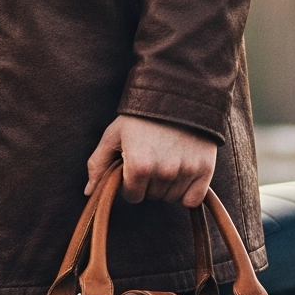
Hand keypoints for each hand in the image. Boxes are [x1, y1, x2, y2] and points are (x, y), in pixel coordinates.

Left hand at [85, 114, 216, 207]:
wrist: (179, 94)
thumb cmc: (141, 116)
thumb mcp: (114, 135)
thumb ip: (98, 164)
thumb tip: (89, 193)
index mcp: (139, 165)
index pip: (133, 197)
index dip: (130, 183)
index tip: (134, 166)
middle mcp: (164, 171)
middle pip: (153, 197)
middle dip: (149, 182)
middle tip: (153, 157)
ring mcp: (186, 170)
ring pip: (171, 198)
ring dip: (168, 185)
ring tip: (168, 158)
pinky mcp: (205, 169)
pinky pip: (192, 200)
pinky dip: (188, 192)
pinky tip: (183, 172)